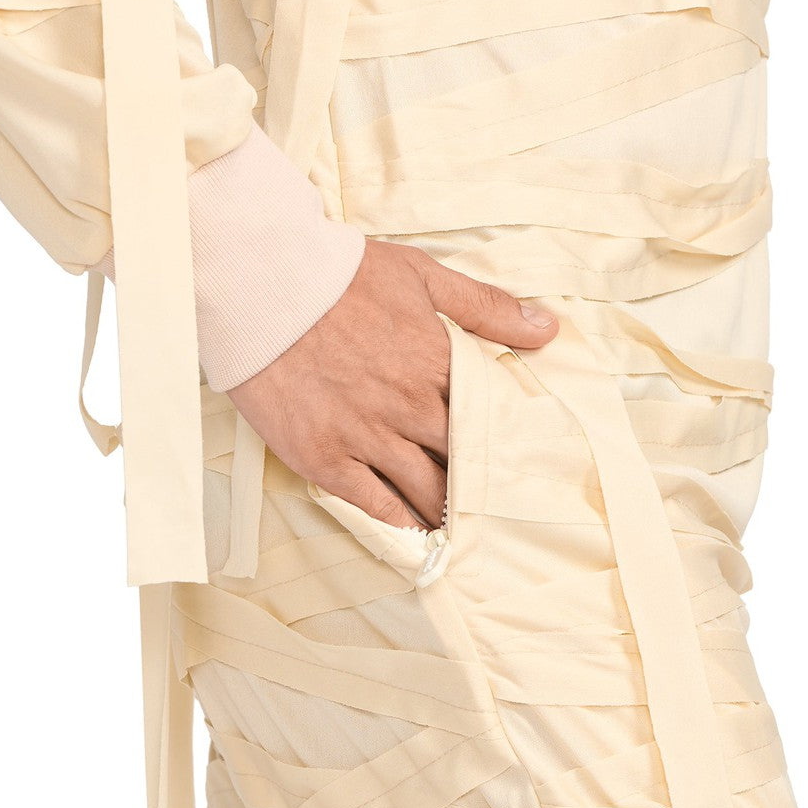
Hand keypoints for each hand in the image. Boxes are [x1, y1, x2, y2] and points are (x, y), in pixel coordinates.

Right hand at [227, 238, 557, 529]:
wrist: (260, 285)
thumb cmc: (340, 275)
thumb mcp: (422, 275)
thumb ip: (485, 307)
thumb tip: (548, 329)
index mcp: (436, 362)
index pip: (489, 416)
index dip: (506, 440)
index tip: (524, 459)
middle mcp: (407, 407)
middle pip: (462, 460)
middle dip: (484, 481)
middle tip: (506, 504)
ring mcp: (365, 436)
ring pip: (425, 489)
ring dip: (449, 508)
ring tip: (469, 526)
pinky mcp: (324, 457)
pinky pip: (375, 504)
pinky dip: (403, 522)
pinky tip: (421, 533)